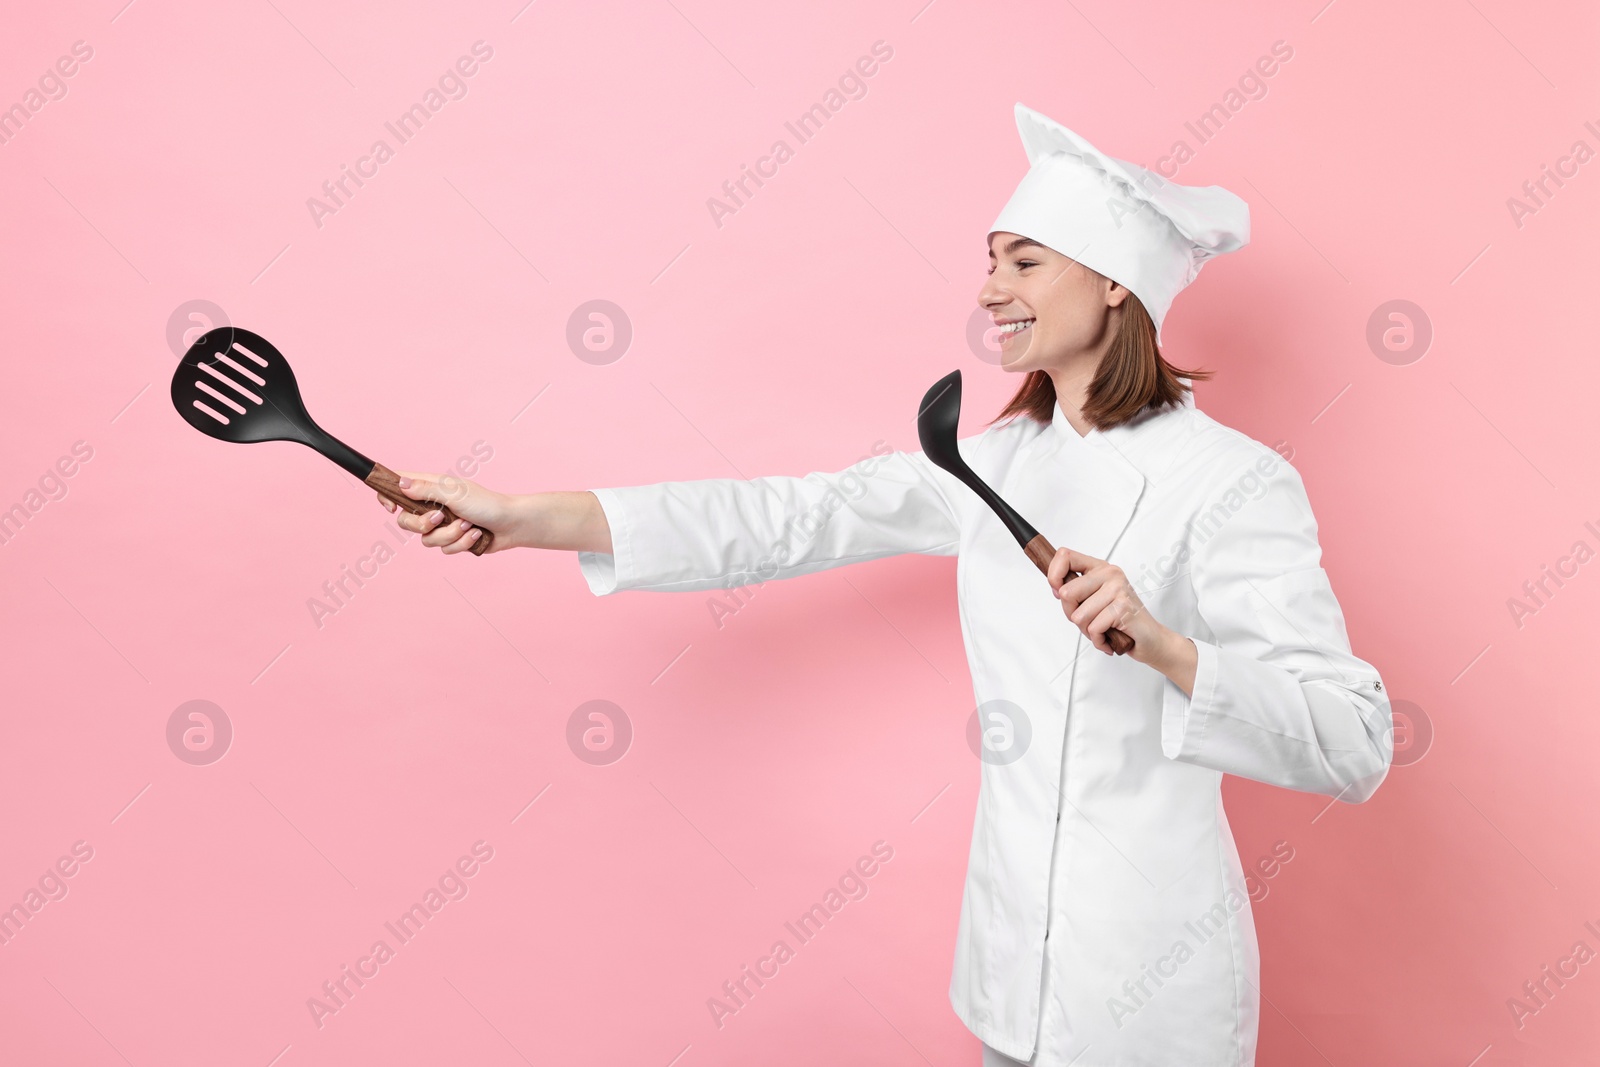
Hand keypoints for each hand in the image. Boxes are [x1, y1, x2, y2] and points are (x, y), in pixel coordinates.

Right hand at [377, 471, 521, 554]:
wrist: (512, 524)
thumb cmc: (486, 503)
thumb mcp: (454, 493)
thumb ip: (426, 490)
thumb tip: (399, 484)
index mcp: (431, 487)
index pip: (398, 486)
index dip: (388, 495)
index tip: (391, 507)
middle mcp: (433, 505)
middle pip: (405, 520)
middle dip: (422, 524)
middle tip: (440, 518)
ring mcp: (442, 524)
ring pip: (426, 540)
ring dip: (450, 534)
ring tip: (468, 525)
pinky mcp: (453, 540)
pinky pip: (444, 550)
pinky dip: (461, 543)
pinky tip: (476, 534)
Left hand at [1047, 548, 1180, 665]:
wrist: (1150, 639)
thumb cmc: (1119, 621)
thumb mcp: (1093, 601)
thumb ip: (1075, 592)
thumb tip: (1056, 588)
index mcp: (1100, 568)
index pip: (1065, 556)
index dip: (1054, 576)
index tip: (1058, 593)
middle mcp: (1110, 574)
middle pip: (1066, 593)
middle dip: (1072, 615)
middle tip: (1090, 621)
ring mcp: (1118, 589)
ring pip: (1078, 615)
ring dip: (1087, 631)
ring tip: (1103, 629)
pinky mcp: (1123, 607)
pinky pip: (1093, 628)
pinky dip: (1099, 640)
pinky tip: (1110, 638)